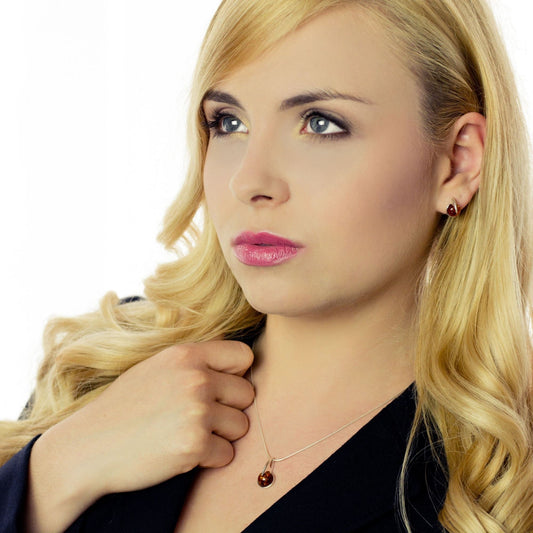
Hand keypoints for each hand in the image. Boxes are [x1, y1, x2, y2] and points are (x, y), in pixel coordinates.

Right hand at [26, 340, 254, 531]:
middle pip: (247, 393)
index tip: (220, 387)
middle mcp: (196, 379)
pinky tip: (184, 452)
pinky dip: (211, 458)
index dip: (236, 373)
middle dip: (230, 408)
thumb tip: (238, 364)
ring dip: (222, 435)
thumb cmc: (125, 406)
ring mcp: (197, 412)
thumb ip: (196, 362)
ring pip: (241, 425)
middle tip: (202, 417)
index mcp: (187, 354)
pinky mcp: (195, 445)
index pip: (243, 355)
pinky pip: (228, 453)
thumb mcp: (157, 367)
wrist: (90, 446)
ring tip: (190, 433)